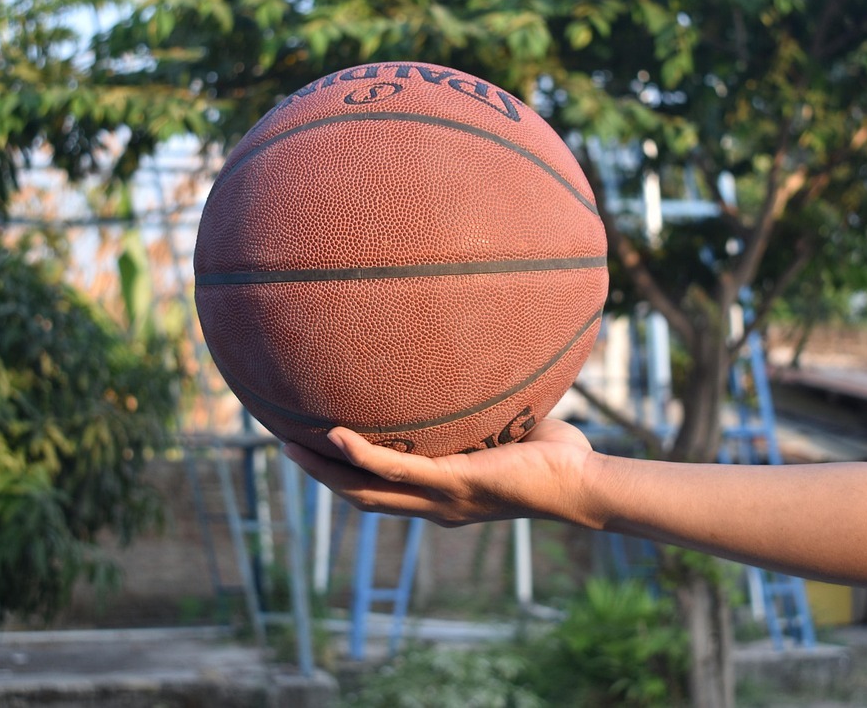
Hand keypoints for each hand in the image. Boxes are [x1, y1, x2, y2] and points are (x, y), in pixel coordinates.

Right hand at [284, 418, 593, 526]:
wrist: (583, 483)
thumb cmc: (557, 458)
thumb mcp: (508, 429)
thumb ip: (486, 407)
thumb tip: (485, 361)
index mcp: (442, 496)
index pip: (381, 490)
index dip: (344, 474)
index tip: (314, 446)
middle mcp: (434, 505)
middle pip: (358, 495)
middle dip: (318, 473)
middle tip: (282, 442)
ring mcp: (440, 498)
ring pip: (364, 490)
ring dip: (324, 468)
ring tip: (288, 440)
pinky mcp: (453, 484)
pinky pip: (395, 472)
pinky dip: (361, 455)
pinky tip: (334, 434)